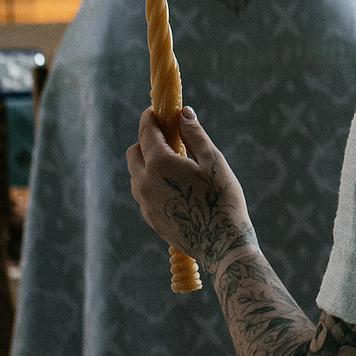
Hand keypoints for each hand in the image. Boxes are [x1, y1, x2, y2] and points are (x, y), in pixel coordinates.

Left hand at [126, 106, 256, 278]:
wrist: (221, 244)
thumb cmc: (222, 199)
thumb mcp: (213, 161)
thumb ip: (194, 134)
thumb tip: (182, 113)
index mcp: (159, 164)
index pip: (146, 132)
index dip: (150, 118)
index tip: (156, 111)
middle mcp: (144, 183)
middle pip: (133, 153)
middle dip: (146, 141)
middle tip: (168, 138)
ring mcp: (144, 203)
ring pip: (136, 174)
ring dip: (147, 163)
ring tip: (174, 165)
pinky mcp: (150, 219)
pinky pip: (143, 193)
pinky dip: (152, 183)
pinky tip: (175, 187)